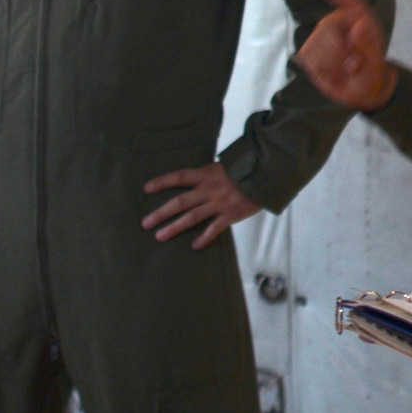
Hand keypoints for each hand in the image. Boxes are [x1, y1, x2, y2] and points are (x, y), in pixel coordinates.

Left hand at [142, 162, 260, 248]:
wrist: (267, 173)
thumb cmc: (245, 168)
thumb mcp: (223, 166)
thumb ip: (209, 175)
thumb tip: (195, 181)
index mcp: (206, 174)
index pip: (178, 177)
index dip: (162, 182)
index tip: (146, 189)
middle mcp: (209, 189)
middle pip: (180, 202)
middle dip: (161, 213)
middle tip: (145, 223)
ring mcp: (219, 203)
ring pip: (192, 217)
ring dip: (174, 227)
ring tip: (159, 236)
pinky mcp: (231, 214)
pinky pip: (214, 228)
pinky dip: (204, 238)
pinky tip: (194, 246)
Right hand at [294, 0, 397, 110]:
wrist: (361, 90)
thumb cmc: (371, 72)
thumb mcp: (376, 62)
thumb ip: (368, 45)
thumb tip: (360, 24)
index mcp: (358, 16)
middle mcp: (337, 21)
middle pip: (326, 26)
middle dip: (338, 51)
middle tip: (353, 66)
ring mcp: (321, 36)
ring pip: (314, 45)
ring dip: (330, 64)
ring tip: (344, 71)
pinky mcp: (309, 52)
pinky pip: (307, 58)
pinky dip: (320, 70)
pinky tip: (332, 74)